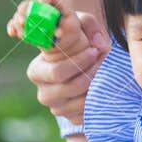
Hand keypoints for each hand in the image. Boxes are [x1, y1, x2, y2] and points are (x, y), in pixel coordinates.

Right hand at [7, 0, 110, 124]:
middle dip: (91, 73)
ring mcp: (56, 108)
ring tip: (105, 70)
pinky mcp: (70, 118)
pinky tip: (102, 86)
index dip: (79, 62)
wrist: (82, 63)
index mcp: (36, 71)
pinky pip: (86, 114)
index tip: (95, 50)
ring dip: (97, 86)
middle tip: (103, 60)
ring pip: (81, 102)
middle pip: (71, 88)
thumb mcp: (79, 25)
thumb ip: (88, 24)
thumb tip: (98, 44)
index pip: (58, 72)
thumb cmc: (76, 42)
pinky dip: (98, 100)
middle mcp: (43, 92)